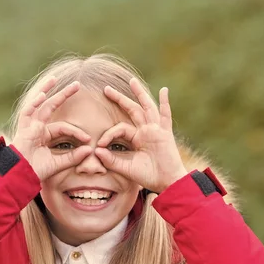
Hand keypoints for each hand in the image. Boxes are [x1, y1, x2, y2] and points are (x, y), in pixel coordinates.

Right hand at [12, 78, 92, 180]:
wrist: (20, 177)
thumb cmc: (35, 171)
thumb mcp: (58, 164)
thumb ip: (73, 157)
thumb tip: (89, 150)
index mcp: (44, 135)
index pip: (64, 128)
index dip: (76, 132)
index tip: (88, 139)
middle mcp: (36, 127)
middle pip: (51, 106)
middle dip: (63, 95)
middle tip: (77, 84)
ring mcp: (29, 126)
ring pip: (38, 104)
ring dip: (45, 90)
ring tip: (54, 78)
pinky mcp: (22, 129)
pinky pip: (27, 112)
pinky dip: (34, 104)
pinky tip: (43, 95)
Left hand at [95, 78, 186, 193]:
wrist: (166, 182)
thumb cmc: (148, 176)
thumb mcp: (126, 168)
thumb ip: (111, 160)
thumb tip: (96, 151)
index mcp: (136, 138)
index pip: (119, 128)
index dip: (108, 134)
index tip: (100, 145)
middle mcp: (146, 130)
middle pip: (131, 109)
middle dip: (119, 98)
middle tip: (106, 88)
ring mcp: (156, 130)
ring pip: (146, 107)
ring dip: (139, 93)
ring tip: (131, 80)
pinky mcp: (165, 133)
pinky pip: (166, 115)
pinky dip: (165, 103)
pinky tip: (164, 90)